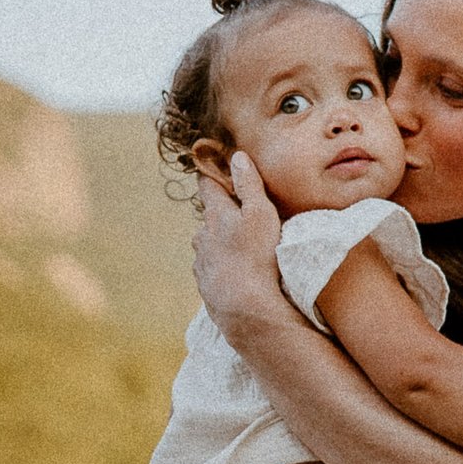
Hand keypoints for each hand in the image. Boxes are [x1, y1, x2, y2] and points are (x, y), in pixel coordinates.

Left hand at [191, 151, 284, 336]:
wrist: (244, 306)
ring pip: (209, 245)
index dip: (210, 174)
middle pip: (209, 218)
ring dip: (220, 243)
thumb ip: (249, 184)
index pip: (208, 185)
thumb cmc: (257, 256)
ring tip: (240, 250)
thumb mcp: (260, 213)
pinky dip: (221, 267)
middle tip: (238, 214)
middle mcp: (203, 235)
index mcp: (216, 214)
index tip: (210, 166)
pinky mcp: (205, 284)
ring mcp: (202, 261)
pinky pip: (212, 269)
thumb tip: (237, 156)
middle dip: (220, 214)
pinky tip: (235, 274)